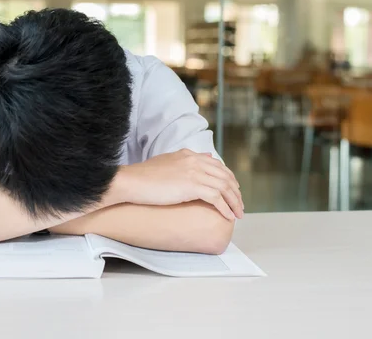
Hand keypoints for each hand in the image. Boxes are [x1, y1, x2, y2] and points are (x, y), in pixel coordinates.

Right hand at [114, 149, 243, 219]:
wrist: (131, 181)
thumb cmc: (143, 176)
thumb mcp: (167, 161)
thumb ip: (185, 159)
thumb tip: (205, 156)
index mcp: (189, 155)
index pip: (217, 165)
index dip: (228, 178)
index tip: (233, 190)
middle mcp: (194, 161)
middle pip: (225, 176)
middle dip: (235, 192)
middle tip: (239, 205)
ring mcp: (194, 172)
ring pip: (224, 187)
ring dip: (234, 202)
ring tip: (238, 214)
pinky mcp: (191, 186)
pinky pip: (216, 197)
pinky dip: (225, 208)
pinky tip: (228, 216)